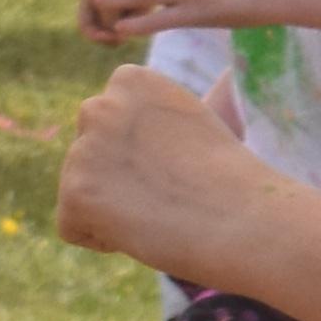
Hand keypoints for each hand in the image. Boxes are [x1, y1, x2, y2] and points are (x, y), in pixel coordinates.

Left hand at [59, 56, 296, 286]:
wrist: (248, 220)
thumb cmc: (232, 180)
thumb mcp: (188, 123)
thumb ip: (147, 120)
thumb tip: (135, 134)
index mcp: (132, 80)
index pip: (108, 121)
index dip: (141, 153)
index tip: (178, 164)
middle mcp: (100, 105)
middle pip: (88, 154)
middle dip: (118, 178)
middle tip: (168, 192)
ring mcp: (83, 149)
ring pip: (78, 189)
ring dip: (112, 208)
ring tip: (160, 211)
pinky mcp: (75, 193)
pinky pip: (72, 226)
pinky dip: (104, 239)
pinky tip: (144, 231)